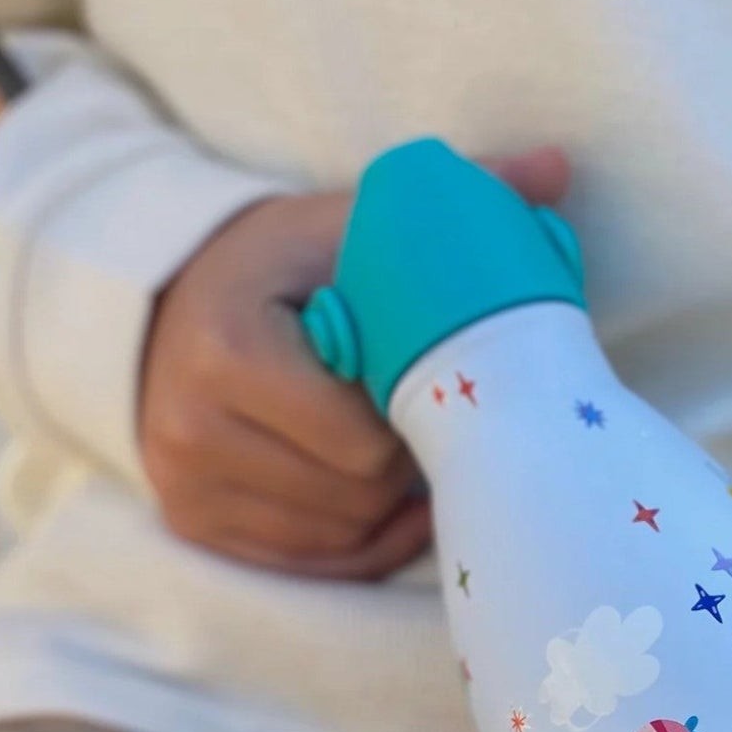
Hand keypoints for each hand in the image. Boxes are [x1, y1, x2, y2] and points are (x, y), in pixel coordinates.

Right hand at [139, 146, 570, 579]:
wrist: (175, 299)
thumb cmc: (287, 265)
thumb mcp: (353, 222)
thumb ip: (457, 196)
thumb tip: (557, 168)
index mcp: (225, 348)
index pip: (365, 445)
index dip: (414, 417)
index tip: (415, 377)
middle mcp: (186, 427)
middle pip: (355, 497)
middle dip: (402, 463)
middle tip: (408, 413)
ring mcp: (183, 485)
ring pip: (341, 536)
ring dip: (384, 503)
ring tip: (385, 442)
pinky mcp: (193, 524)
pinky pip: (314, 563)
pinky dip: (359, 537)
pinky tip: (375, 492)